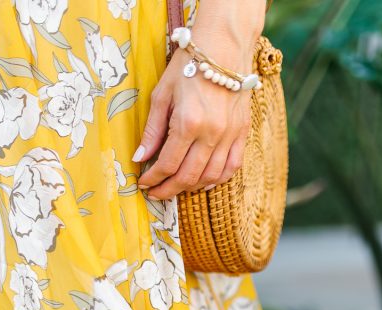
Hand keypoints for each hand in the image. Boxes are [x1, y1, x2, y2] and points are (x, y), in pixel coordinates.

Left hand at [134, 4, 265, 199]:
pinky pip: (231, 166)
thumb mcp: (162, 95)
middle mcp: (211, 133)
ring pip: (210, 177)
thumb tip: (140, 158)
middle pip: (188, 176)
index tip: (144, 184)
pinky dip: (217, 180)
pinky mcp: (242, 132)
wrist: (224, 44)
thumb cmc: (188, 65)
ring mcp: (229, 134)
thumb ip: (152, 130)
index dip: (153, 179)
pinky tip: (204, 183)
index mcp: (188, 123)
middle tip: (157, 193)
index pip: (167, 164)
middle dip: (169, 189)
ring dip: (191, 187)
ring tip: (177, 186)